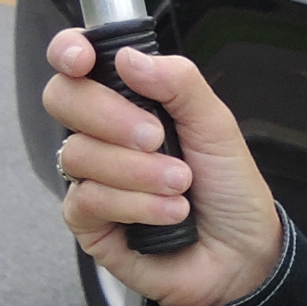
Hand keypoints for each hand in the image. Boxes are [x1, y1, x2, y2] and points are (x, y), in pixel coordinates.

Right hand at [43, 32, 281, 305]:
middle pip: (64, 101)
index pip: (78, 65)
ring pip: (78, 154)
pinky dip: (135, 205)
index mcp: (131, 101)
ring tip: (181, 185)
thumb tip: (128, 58)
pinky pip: (87, 201)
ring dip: (138, 171)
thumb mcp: (217, 126)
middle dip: (110, 116)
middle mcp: (103, 136)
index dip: (69, 52)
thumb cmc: (229, 188)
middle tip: (158, 137)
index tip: (83, 60)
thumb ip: (178, 83)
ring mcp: (92, 178)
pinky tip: (169, 213)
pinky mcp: (89, 224)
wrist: (242, 253)